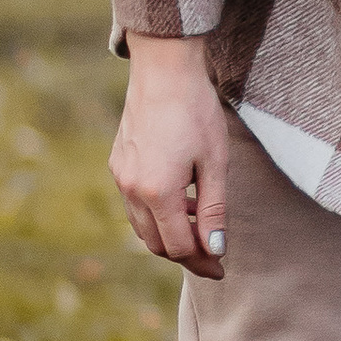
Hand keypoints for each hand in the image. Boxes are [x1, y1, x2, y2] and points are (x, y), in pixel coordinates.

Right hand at [113, 36, 232, 277]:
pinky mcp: (118, 165)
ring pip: (143, 226)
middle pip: (157, 243)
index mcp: (157, 193)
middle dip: (186, 255)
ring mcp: (120, 177)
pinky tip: (181, 203)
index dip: (202, 261)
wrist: (164, 72)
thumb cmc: (196, 112)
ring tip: (200, 230)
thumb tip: (216, 250)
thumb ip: (213, 210)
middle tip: (214, 257)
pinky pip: (135, 205)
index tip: (222, 268)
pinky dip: (157, 214)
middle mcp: (131, 190)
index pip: (179, 247)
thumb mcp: (215, 163)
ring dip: (170, 236)